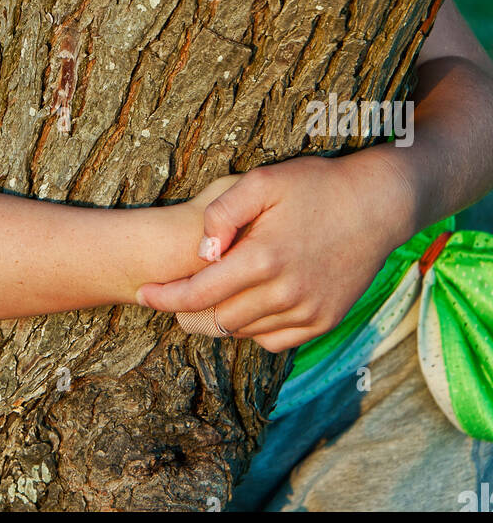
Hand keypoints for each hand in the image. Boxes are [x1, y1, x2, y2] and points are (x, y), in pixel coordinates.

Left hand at [136, 152, 409, 350]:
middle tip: (175, 296)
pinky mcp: (324, 320)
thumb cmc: (316, 185)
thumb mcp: (262, 181)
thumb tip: (201, 251)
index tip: (143, 293)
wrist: (378, 204)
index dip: (164, 298)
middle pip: (217, 321)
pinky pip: (276, 340)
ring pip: (245, 333)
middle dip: (188, 311)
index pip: (199, 293)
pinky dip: (255, 329)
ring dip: (220, 320)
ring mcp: (308, 312)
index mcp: (263, 259)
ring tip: (209, 297)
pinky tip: (249, 305)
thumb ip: (222, 213)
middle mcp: (285, 294)